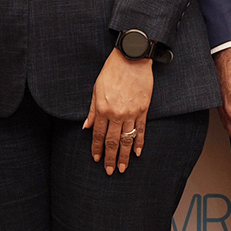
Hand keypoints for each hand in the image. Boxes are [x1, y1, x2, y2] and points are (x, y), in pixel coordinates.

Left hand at [83, 49, 154, 173]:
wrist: (132, 58)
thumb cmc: (112, 71)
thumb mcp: (96, 89)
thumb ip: (92, 110)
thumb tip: (87, 127)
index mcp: (102, 109)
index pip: (98, 134)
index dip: (97, 148)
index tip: (96, 159)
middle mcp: (116, 114)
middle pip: (112, 141)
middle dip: (110, 157)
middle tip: (109, 171)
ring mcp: (131, 113)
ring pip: (126, 139)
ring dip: (124, 155)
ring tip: (122, 168)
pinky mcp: (143, 110)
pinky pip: (141, 130)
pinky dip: (139, 142)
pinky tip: (137, 153)